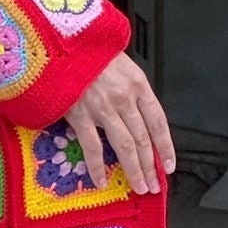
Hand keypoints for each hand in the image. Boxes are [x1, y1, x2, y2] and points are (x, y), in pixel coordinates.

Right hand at [64, 51, 175, 197]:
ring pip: (125, 147)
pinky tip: (102, 181)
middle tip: (154, 185)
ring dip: (134, 170)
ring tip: (139, 186)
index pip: (158, 122)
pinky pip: (92, 147)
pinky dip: (97, 167)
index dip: (166, 146)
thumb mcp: (119, 62)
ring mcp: (102, 109)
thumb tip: (136, 114)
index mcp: (138, 84)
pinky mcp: (79, 116)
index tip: (169, 165)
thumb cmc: (87, 50)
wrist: (58, 41)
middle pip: (143, 139)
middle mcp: (124, 99)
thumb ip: (129, 87)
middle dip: (150, 166)